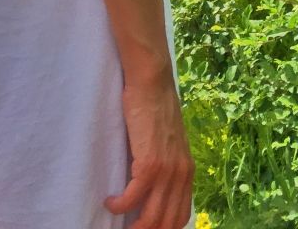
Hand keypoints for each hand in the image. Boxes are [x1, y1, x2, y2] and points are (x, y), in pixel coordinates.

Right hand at [104, 70, 193, 228]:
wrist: (152, 83)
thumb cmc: (156, 109)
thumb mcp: (170, 143)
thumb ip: (168, 166)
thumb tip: (154, 190)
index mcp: (188, 171)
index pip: (181, 217)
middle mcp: (181, 174)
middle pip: (166, 223)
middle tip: (127, 228)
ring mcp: (166, 170)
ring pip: (150, 219)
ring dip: (131, 227)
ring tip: (118, 222)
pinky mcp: (149, 163)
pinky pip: (131, 199)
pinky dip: (118, 206)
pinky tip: (110, 201)